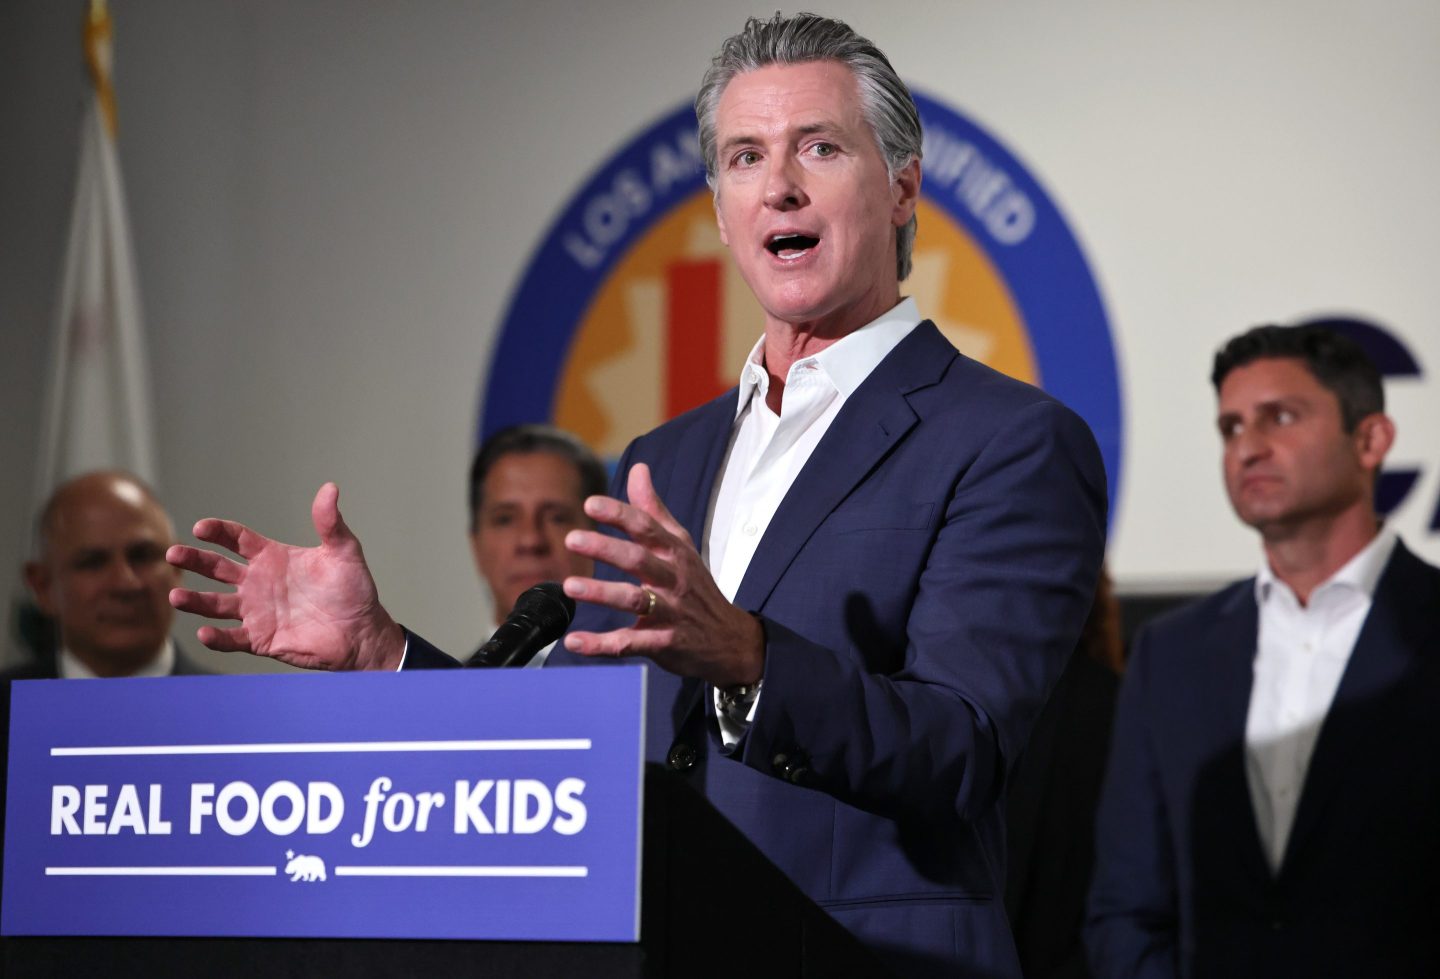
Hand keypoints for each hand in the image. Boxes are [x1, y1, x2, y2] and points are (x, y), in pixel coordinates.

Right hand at [167, 483, 404, 670]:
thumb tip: (330, 488)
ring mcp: (257, 612)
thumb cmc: (354, 590)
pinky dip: (217, 638)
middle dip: (194, 560)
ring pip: (215, 604)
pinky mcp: (261, 639)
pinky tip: (204, 632)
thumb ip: (331, 523)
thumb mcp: (344, 552)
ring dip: (195, 600)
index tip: (201, 528)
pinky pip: (232, 639)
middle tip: (173, 554)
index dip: (218, 532)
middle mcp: (258, 583)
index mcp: (273, 557)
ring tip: (176, 595)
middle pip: (217, 568)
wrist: (362, 632)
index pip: (237, 539)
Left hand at [562, 463, 763, 687]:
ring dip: (602, 593)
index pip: (646, 527)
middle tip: (571, 539)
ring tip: (570, 586)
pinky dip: (602, 644)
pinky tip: (574, 641)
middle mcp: (673, 579)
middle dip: (606, 548)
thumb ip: (653, 510)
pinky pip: (631, 643)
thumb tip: (639, 470)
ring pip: (635, 600)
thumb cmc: (697, 587)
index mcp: (675, 552)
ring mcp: (670, 612)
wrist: (730, 639)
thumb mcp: (681, 545)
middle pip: (639, 560)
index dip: (619, 514)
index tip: (591, 504)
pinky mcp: (664, 643)